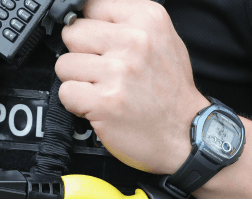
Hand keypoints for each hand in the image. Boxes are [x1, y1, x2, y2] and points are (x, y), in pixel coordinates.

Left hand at [56, 0, 208, 174]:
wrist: (187, 133)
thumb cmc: (170, 92)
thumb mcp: (161, 40)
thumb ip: (126, 24)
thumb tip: (84, 15)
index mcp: (147, 18)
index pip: (90, 7)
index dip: (90, 31)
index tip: (100, 48)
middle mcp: (134, 41)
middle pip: (72, 34)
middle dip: (80, 55)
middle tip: (100, 73)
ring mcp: (118, 72)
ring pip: (64, 65)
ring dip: (77, 82)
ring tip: (102, 90)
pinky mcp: (105, 101)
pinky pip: (65, 93)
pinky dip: (76, 104)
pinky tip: (97, 106)